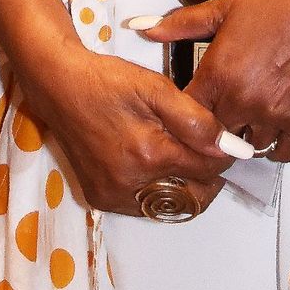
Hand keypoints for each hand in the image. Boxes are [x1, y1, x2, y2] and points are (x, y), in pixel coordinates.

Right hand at [17, 36, 233, 219]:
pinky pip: (141, 207)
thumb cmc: (107, 82)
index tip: (226, 144)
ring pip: (167, 207)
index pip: (207, 171)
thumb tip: (229, 148)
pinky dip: (155, 193)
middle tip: (209, 157)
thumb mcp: (157, 90)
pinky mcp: (99, 197)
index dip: (223, 157)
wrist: (59, 86)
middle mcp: (130, 184)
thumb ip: (197, 121)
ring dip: (182, 189)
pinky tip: (155, 168)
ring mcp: (112, 195)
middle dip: (207, 180)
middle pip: (190, 199)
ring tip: (182, 159)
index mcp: (150, 155)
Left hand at [133, 0, 289, 162]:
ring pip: (248, 147)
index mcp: (219, 74)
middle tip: (222, 118)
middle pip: (214, 137)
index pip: (186, 115)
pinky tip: (274, 127)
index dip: (186, 115)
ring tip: (249, 118)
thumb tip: (144, 28)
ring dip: (245, 136)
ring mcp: (275, 115)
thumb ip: (181, 24)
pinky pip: (282, 152)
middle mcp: (243, 101)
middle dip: (214, 130)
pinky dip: (276, 145)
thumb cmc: (283, 3)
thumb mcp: (227, 7)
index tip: (192, 110)